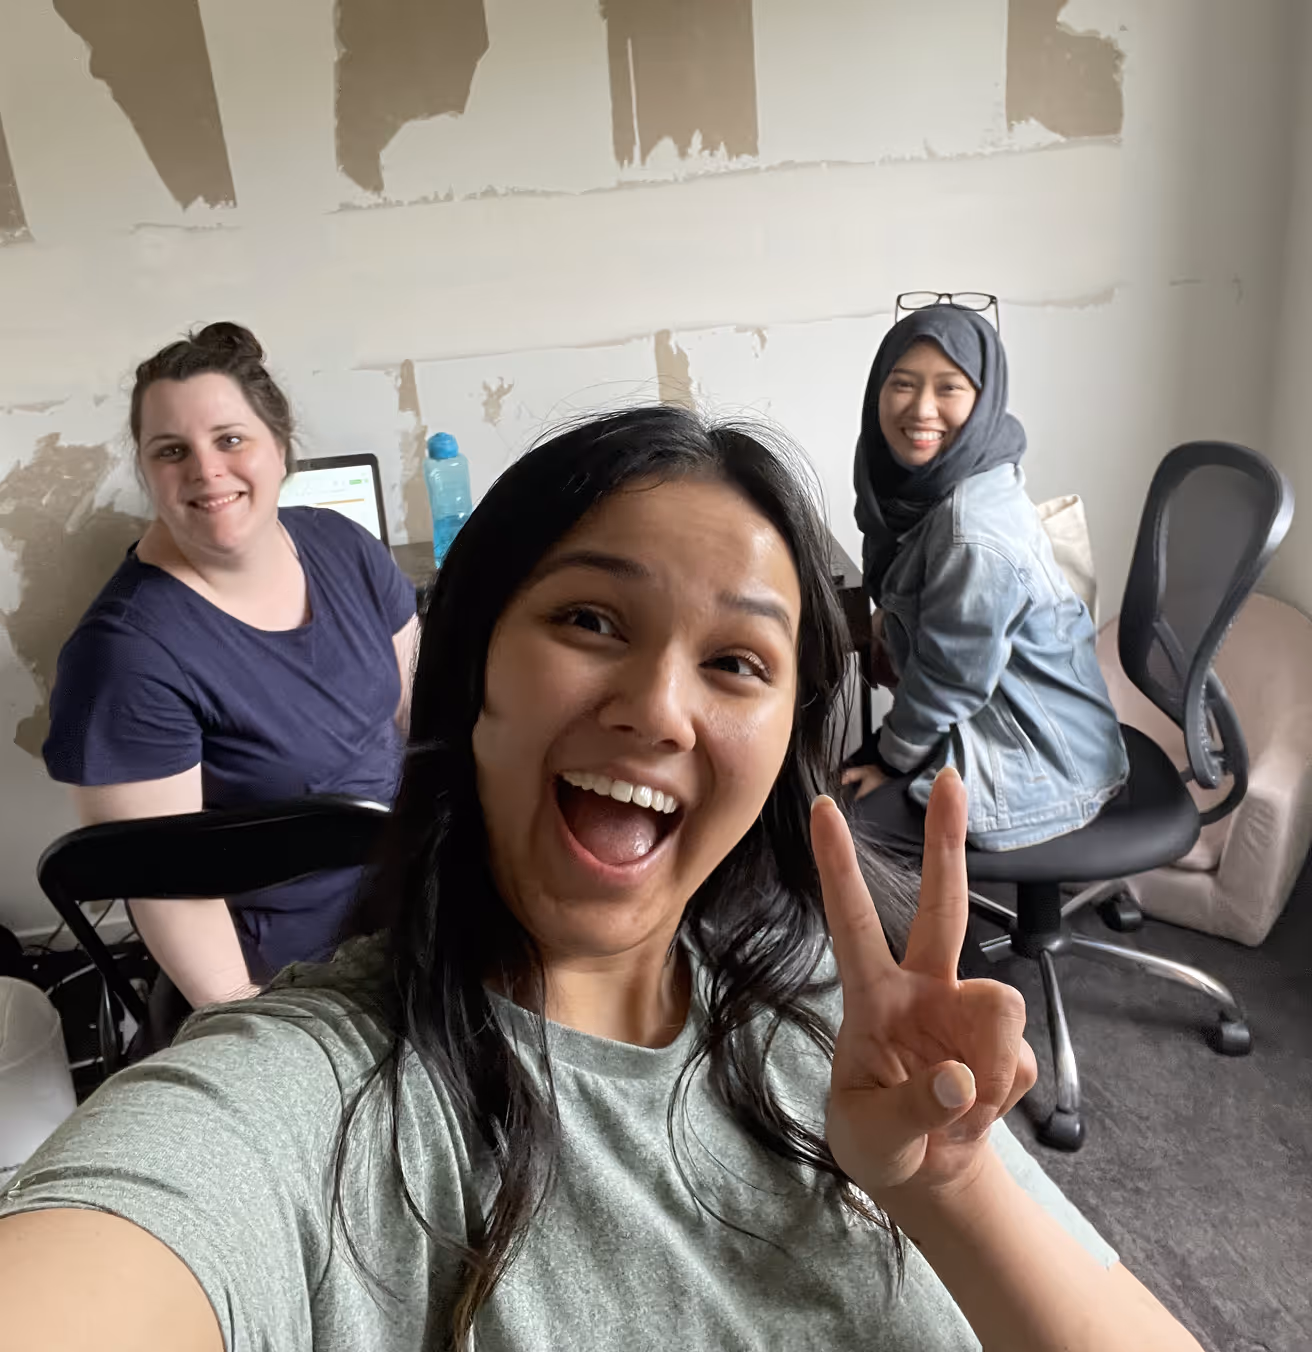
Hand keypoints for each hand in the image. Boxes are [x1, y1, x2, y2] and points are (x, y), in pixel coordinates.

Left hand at [811, 769, 1035, 1209]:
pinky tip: (975, 1113)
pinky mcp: (1007, 1048)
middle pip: (943, 905)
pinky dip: (999, 1101)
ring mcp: (968, 1014)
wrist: (927, 1176)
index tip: (824, 808)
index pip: (852, 922)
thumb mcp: (872, 1139)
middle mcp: (925, 989)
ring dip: (989, 1066)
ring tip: (955, 1106)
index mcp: (873, 996)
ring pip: (1002, 1006)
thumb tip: (960, 1078)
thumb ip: (912, 1112)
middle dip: (946, 841)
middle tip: (948, 779)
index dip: (840, 866)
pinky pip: (1020, 1066)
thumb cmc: (876, 1139)